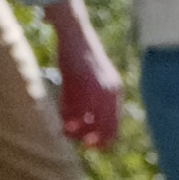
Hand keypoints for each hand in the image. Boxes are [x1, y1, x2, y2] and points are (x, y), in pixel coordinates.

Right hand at [44, 0, 122, 149]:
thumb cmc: (83, 57)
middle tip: (81, 144)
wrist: (76, 34)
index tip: (92, 146)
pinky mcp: (77, 81)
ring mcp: (93, 87)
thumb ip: (100, 97)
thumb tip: (93, 121)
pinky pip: (73, 108)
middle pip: (104, 127)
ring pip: (87, 120)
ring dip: (77, 131)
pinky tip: (63, 123)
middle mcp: (108, 91)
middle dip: (92, 140)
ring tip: (68, 133)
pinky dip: (67, 118)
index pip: (114, 124)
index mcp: (115, 90)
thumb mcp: (98, 78)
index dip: (104, 139)